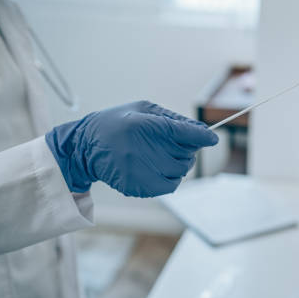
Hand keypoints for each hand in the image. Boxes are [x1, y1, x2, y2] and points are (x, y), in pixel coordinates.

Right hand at [45, 100, 217, 196]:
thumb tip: (202, 131)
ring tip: (162, 155)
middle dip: (187, 149)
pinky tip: (157, 167)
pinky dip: (170, 177)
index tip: (212, 138)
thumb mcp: (143, 110)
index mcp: (145, 125)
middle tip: (175, 144)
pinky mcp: (139, 187)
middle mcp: (144, 149)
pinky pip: (170, 185)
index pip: (185, 132)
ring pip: (181, 171)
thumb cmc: (118, 123)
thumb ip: (174, 120)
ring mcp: (142, 171)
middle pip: (187, 155)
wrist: (86, 147)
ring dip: (179, 164)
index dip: (202, 136)